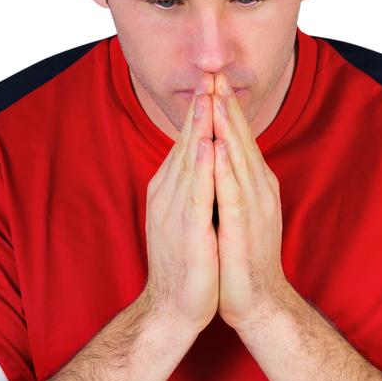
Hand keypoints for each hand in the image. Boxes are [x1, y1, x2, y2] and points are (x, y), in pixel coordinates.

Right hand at [142, 76, 218, 332]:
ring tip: (208, 94)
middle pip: (186, 143)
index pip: (188, 143)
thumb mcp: (189, 217)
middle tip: (211, 71)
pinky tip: (207, 144)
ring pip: (189, 160)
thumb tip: (203, 160)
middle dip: (200, 107)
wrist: (174, 309)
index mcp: (172, 190)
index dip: (200, 111)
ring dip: (199, 126)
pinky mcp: (187, 231)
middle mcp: (168, 194)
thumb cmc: (186, 265)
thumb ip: (193, 187)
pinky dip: (201, 166)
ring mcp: (175, 211)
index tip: (212, 80)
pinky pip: (195, 192)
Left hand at [210, 74, 290, 330]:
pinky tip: (220, 147)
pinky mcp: (246, 229)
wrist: (258, 303)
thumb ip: (231, 184)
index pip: (239, 140)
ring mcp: (255, 209)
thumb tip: (220, 158)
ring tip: (219, 98)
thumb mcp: (236, 213)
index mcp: (254, 187)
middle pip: (242, 141)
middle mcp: (259, 191)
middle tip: (216, 73)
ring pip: (240, 160)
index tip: (213, 80)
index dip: (227, 110)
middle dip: (228, 107)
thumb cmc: (243, 260)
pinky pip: (235, 193)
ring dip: (229, 128)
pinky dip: (227, 168)